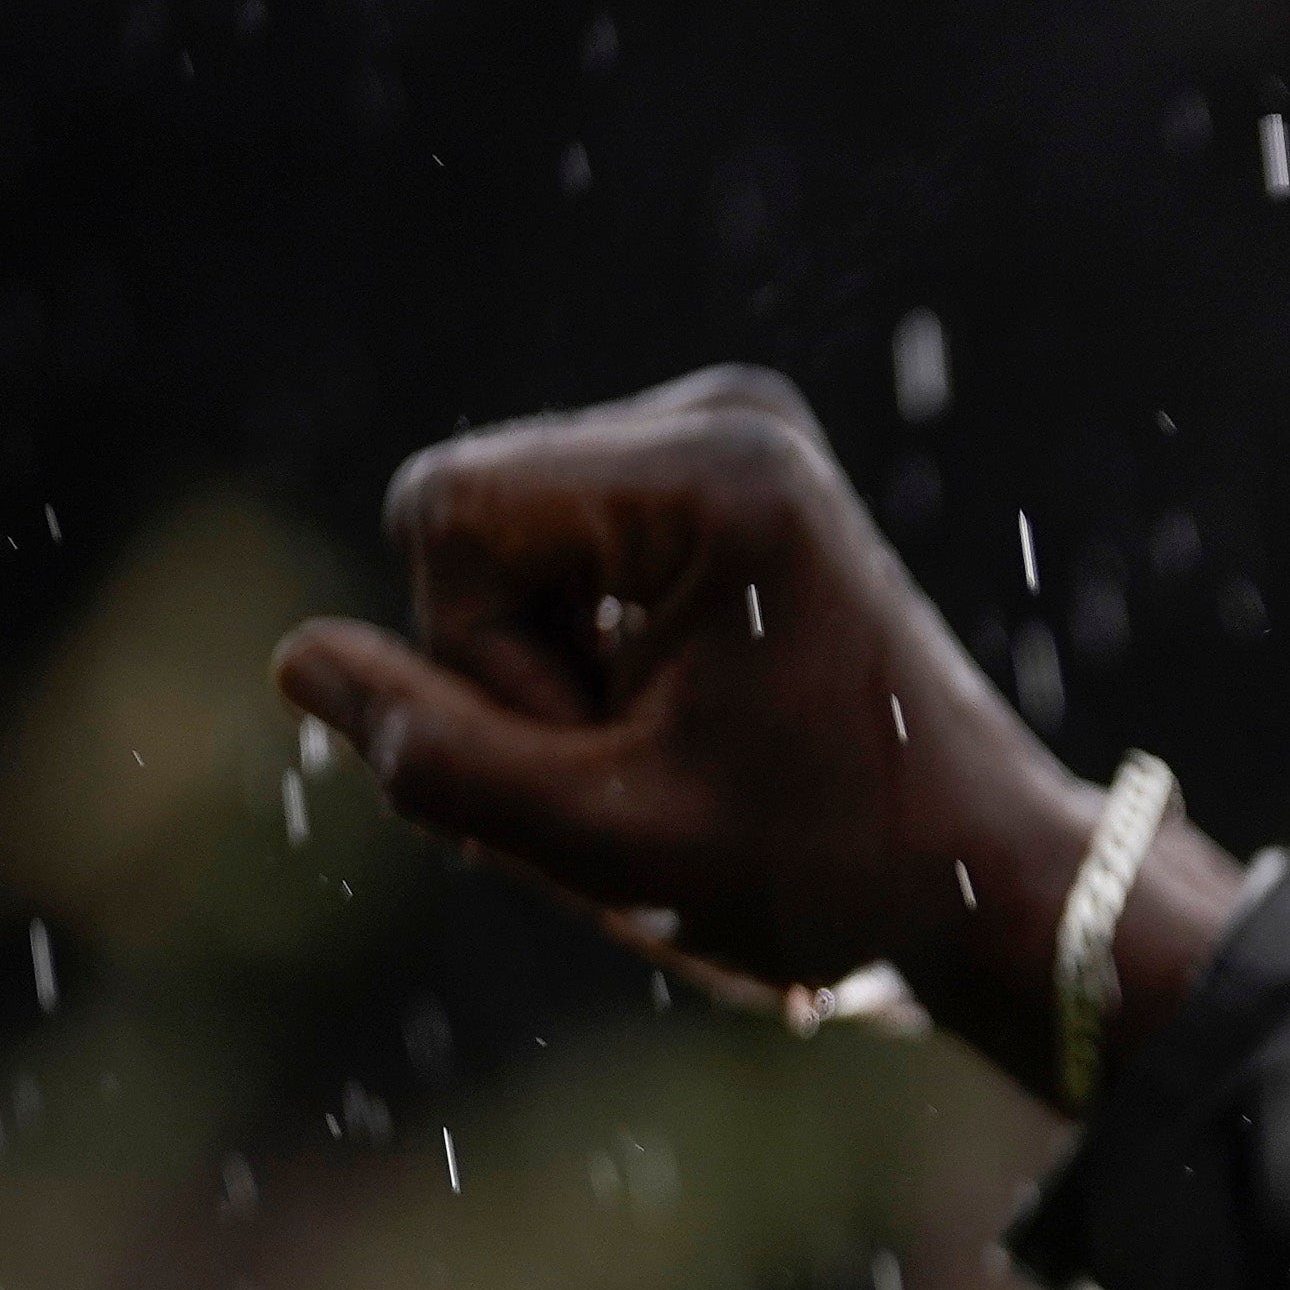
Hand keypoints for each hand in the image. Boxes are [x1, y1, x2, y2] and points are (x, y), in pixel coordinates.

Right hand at [269, 366, 1236, 1095]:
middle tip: (647, 760)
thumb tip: (298, 659)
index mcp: (716, 470)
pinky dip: (591, 650)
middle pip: (467, 518)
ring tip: (675, 744)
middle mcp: (726, 413)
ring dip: (553, 667)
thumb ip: (436, 756)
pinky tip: (684, 714)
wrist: (991, 877)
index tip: (609, 742)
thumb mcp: (609, 842)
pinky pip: (563, 551)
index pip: (444, 515)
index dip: (479, 658)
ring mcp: (732, 434)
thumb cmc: (829, 872)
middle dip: (515, 662)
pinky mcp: (728, 475)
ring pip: (503, 541)